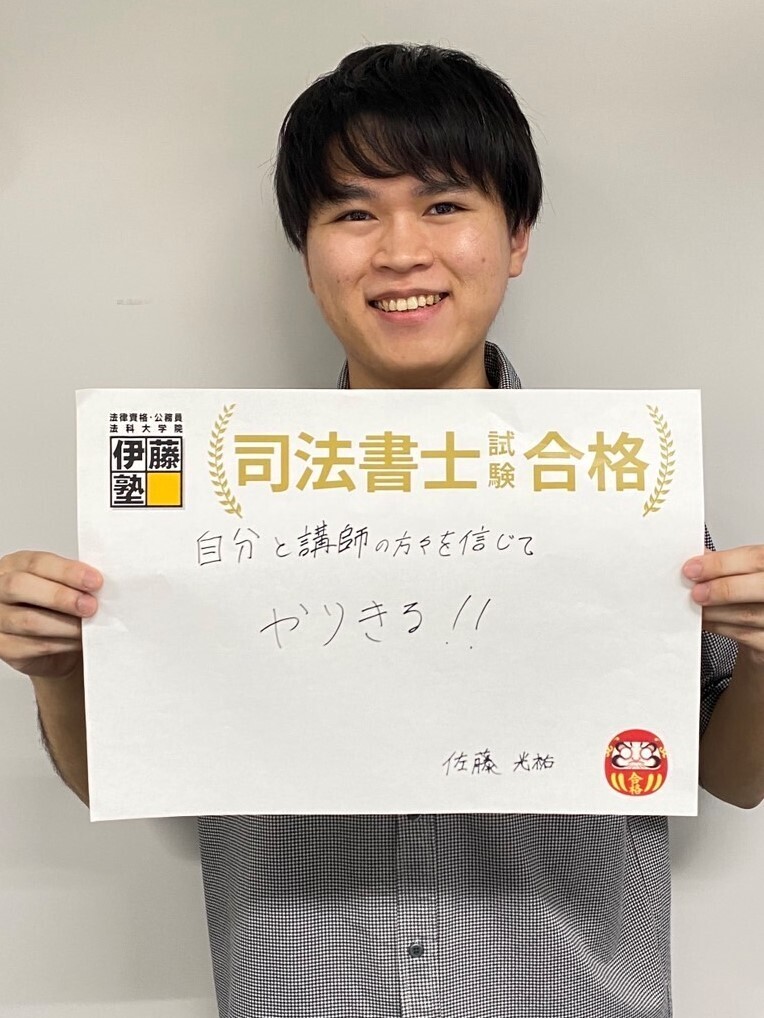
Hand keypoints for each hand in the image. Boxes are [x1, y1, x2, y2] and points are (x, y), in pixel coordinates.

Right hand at [0, 551, 101, 681]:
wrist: (55, 644)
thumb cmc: (59, 608)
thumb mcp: (66, 586)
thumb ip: (76, 582)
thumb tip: (98, 584)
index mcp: (15, 565)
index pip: (36, 563)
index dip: (67, 571)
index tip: (95, 581)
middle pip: (20, 586)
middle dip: (60, 596)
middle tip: (90, 606)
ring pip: (28, 620)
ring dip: (66, 625)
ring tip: (90, 627)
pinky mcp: (3, 646)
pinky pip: (32, 646)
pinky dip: (61, 644)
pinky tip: (78, 642)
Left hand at [683, 545, 763, 663]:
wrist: (761, 625)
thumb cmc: (754, 594)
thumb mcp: (744, 573)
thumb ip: (725, 564)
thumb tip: (697, 560)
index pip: (756, 559)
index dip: (722, 563)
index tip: (692, 569)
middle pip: (758, 586)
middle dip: (721, 588)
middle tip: (695, 592)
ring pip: (747, 613)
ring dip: (714, 610)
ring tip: (695, 605)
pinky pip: (744, 635)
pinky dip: (718, 626)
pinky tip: (706, 620)